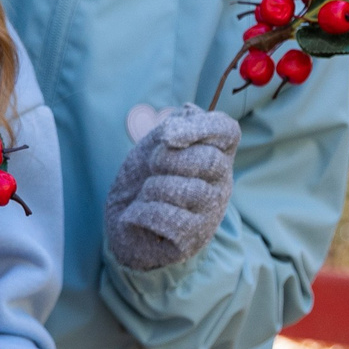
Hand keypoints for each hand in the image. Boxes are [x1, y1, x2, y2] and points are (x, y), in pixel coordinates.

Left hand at [103, 106, 239, 272]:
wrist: (120, 222)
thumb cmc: (141, 181)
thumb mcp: (151, 146)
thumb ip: (173, 127)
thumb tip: (190, 111)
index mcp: (214, 155)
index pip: (228, 131)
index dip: (201, 127)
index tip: (168, 136)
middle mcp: (220, 183)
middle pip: (210, 160)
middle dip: (167, 160)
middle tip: (151, 169)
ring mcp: (211, 213)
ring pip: (189, 190)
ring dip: (153, 189)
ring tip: (145, 195)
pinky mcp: (194, 238)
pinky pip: (171, 218)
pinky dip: (144, 213)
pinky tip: (139, 214)